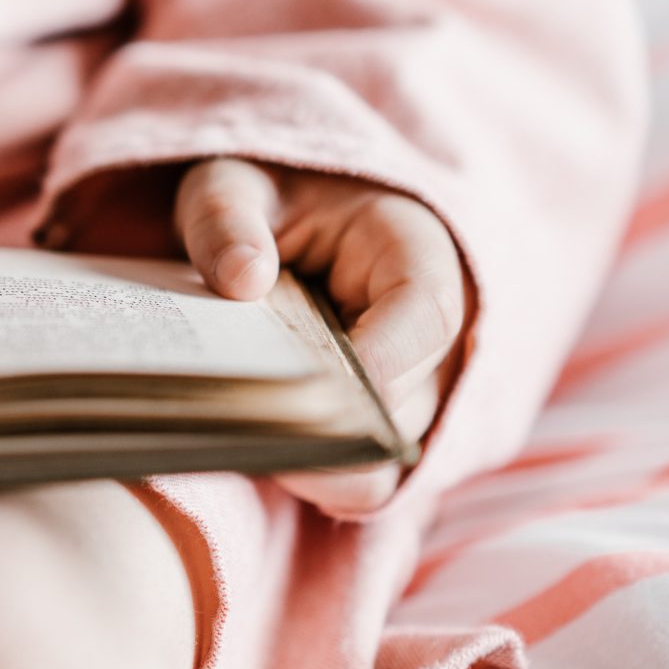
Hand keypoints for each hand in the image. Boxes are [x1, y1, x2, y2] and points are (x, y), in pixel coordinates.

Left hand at [173, 158, 469, 515]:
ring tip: (243, 439)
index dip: (373, 363)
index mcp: (418, 253)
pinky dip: (315, 480)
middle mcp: (442, 335)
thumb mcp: (236, 184)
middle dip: (328, 428)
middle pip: (407, 410)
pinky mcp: (390, 434)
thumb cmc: (271, 201)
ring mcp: (424, 393)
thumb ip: (226, 218)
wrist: (297, 225)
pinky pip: (367, 484)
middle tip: (242, 428)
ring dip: (318, 465)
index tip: (303, 389)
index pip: (424, 317)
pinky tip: (257, 453)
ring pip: (389, 463)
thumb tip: (239, 277)